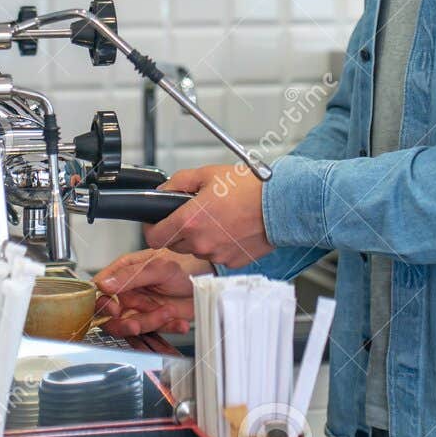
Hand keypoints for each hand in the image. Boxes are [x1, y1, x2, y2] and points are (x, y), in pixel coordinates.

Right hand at [93, 249, 209, 335]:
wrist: (207, 278)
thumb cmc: (183, 263)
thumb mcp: (157, 267)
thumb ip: (130, 276)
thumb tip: (103, 284)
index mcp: (124, 272)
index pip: (101, 290)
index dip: (103, 304)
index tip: (115, 310)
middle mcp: (130, 291)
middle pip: (113, 316)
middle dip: (124, 323)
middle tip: (136, 324)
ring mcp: (142, 307)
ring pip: (134, 325)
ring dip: (152, 323)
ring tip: (169, 312)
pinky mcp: (156, 320)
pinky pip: (155, 331)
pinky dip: (168, 328)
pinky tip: (179, 322)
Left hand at [144, 163, 273, 267]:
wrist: (282, 204)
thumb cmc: (251, 188)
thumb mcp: (208, 174)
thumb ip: (178, 182)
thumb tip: (163, 190)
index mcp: (190, 221)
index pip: (153, 237)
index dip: (152, 228)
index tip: (157, 221)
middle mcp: (201, 243)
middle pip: (174, 244)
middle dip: (178, 229)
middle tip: (194, 213)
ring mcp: (217, 255)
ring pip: (195, 250)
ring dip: (199, 237)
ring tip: (217, 218)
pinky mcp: (232, 262)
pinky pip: (216, 255)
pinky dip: (218, 244)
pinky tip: (230, 228)